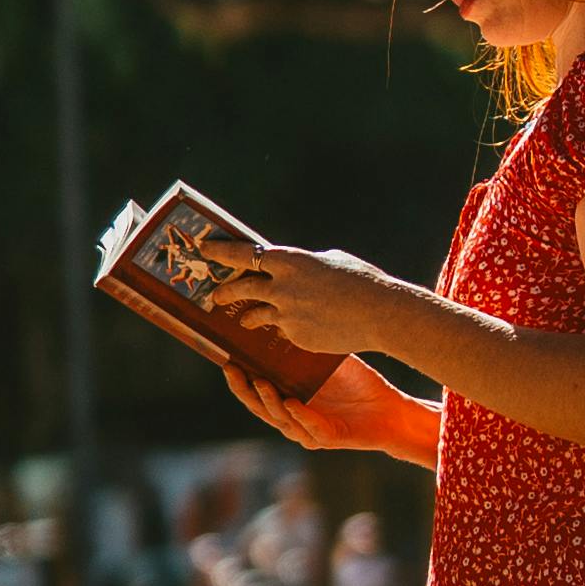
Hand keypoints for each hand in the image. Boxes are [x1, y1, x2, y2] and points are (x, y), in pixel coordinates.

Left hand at [203, 239, 390, 357]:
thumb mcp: (329, 260)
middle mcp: (280, 288)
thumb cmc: (360, 280)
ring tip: (245, 320)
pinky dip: (288, 328)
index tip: (205, 249)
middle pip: (241, 288)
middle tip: (215, 295)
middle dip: (225, 292)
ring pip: (257, 315)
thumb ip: (303, 266)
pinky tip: (296, 328)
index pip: (243, 254)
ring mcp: (286, 315)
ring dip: (248, 317)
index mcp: (288, 261)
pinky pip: (285, 331)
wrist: (378, 313)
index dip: (221, 252)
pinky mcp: (296, 336)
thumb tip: (293, 269)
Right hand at [226, 355, 400, 450]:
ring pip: (281, 419)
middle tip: (232, 370)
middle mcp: (294, 419)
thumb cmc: (358, 385)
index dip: (239, 380)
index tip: (226, 360)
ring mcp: (309, 431)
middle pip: (260, 408)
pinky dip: (301, 415)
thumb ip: (306, 350)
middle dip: (244, 390)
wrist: (389, 408)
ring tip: (261, 383)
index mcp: (288, 401)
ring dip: (269, 402)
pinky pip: (311, 427)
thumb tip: (285, 320)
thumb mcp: (327, 363)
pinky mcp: (329, 437)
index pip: (255, 393)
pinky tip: (292, 402)